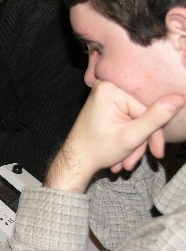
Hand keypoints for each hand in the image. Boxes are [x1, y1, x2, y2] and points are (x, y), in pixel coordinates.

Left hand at [46, 81, 183, 192]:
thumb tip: (179, 98)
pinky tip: (119, 156)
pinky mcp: (104, 105)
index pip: (146, 110)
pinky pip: (125, 120)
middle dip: (140, 142)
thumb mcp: (132, 136)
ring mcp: (104, 96)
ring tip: (123, 163)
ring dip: (133, 144)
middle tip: (132, 163)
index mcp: (111, 89)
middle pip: (140, 115)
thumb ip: (157, 118)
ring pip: (133, 120)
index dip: (155, 134)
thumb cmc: (97, 149)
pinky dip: (126, 138)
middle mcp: (106, 87)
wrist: (75, 160)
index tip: (157, 154)